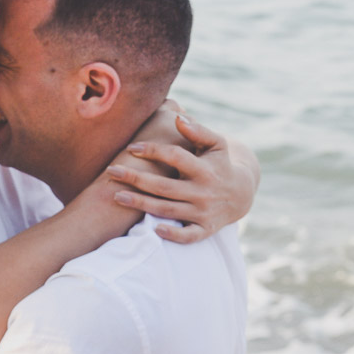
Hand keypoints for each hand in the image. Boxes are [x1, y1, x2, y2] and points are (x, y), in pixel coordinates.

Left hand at [106, 114, 258, 243]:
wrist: (240, 194)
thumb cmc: (220, 163)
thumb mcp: (216, 144)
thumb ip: (198, 131)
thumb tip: (178, 118)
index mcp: (205, 169)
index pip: (175, 157)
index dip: (153, 151)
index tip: (131, 147)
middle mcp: (203, 192)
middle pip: (164, 186)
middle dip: (137, 179)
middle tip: (112, 171)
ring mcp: (203, 212)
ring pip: (168, 210)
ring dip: (141, 204)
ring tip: (117, 196)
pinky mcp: (205, 229)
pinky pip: (188, 236)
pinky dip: (173, 234)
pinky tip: (154, 228)